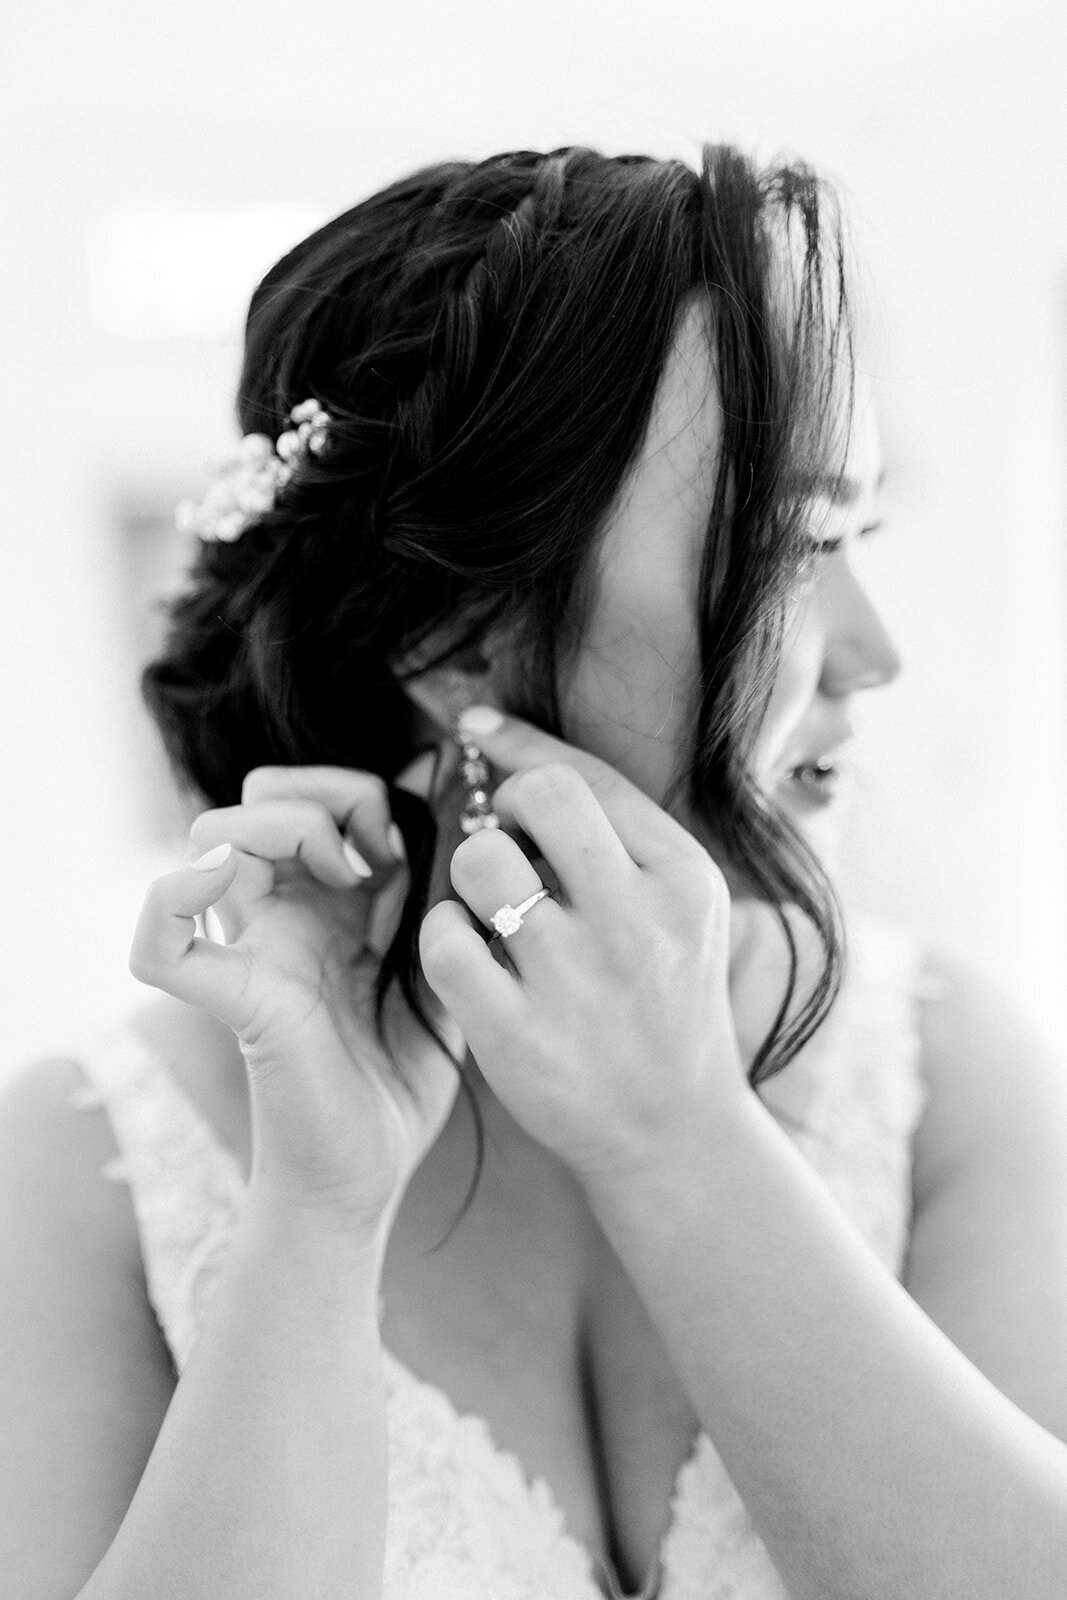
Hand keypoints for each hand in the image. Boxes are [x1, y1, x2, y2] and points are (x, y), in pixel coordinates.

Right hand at [129, 767, 460, 1243]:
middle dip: (322, 794)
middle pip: (258, 796)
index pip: (308, 795)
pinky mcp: (240, 1004)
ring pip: (211, 836)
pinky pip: (161, 948)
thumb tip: (461, 825)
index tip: (411, 840)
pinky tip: (221, 881)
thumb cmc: (401, 1078)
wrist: (368, 1177)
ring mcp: (255, 953)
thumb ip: (447, 905)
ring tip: (349, 875)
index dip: (357, 791)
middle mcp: (284, 916)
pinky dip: (170, 901)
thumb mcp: (443, 972)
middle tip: (380, 853)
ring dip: (282, 825)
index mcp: (329, 904)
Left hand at [418, 712, 747, 1190]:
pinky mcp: (520, 1036)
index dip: (517, 744)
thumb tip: (494, 730)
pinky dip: (444, 938)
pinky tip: (471, 958)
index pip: (584, 776)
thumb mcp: (677, 904)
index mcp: (681, 877)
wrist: (673, 1129)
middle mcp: (636, 920)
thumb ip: (612, 826)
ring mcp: (577, 981)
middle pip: (538, 798)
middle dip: (500, 805)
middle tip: (504, 841)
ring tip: (495, 910)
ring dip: (470, 875)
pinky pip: (444, 942)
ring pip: (481, 862)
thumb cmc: (661, 999)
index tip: (475, 730)